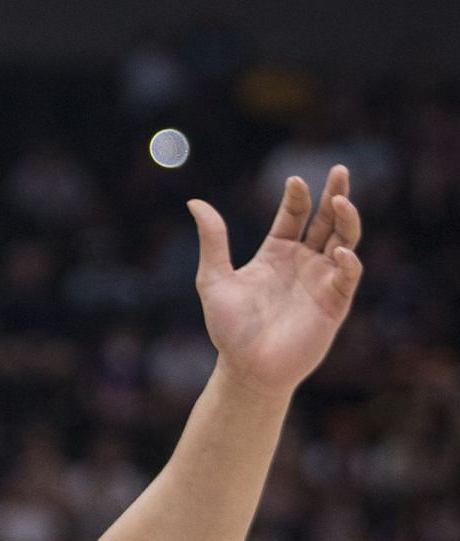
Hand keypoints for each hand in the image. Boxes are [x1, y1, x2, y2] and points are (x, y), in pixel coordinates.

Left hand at [190, 164, 362, 397]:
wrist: (245, 369)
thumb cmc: (229, 328)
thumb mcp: (214, 279)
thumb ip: (212, 240)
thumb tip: (195, 201)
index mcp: (276, 253)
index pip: (294, 215)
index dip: (297, 197)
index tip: (295, 180)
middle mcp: (303, 262)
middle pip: (326, 220)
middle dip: (335, 194)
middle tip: (340, 170)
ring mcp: (321, 280)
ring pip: (344, 240)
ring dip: (347, 220)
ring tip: (341, 200)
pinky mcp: (334, 302)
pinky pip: (348, 276)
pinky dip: (348, 262)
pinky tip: (340, 252)